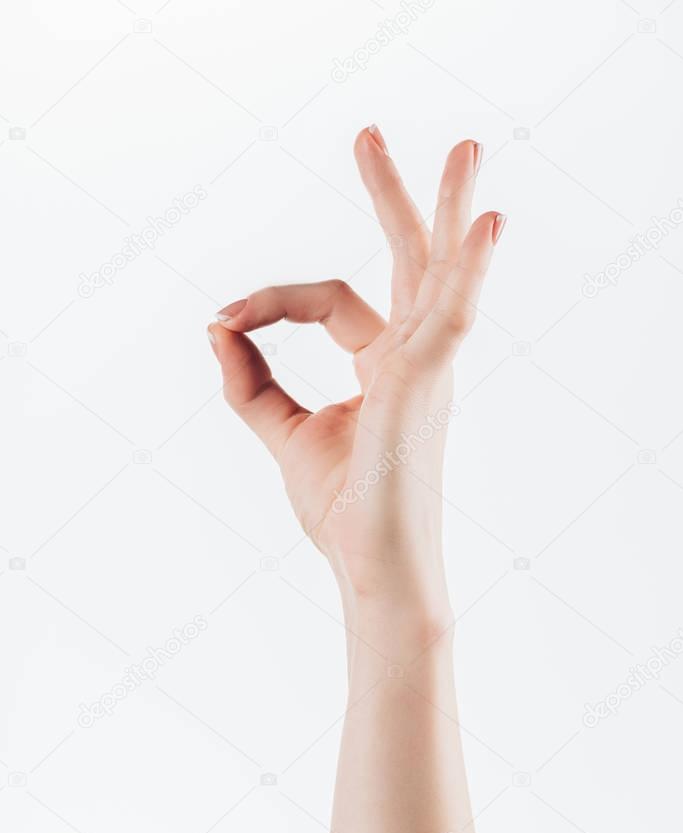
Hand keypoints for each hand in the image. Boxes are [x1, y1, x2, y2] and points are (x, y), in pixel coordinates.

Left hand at [208, 126, 505, 608]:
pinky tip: (485, 224)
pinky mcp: (425, 388)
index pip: (332, 300)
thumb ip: (250, 382)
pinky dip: (468, 270)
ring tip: (466, 146)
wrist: (374, 569)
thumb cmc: (345, 510)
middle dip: (395, 195)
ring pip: (439, 272)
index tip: (224, 317)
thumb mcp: (286, 435)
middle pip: (410, 259)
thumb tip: (215, 327)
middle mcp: (415, 358)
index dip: (272, 300)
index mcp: (386, 364)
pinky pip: (451, 317)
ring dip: (448, 207)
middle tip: (368, 134)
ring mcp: (427, 370)